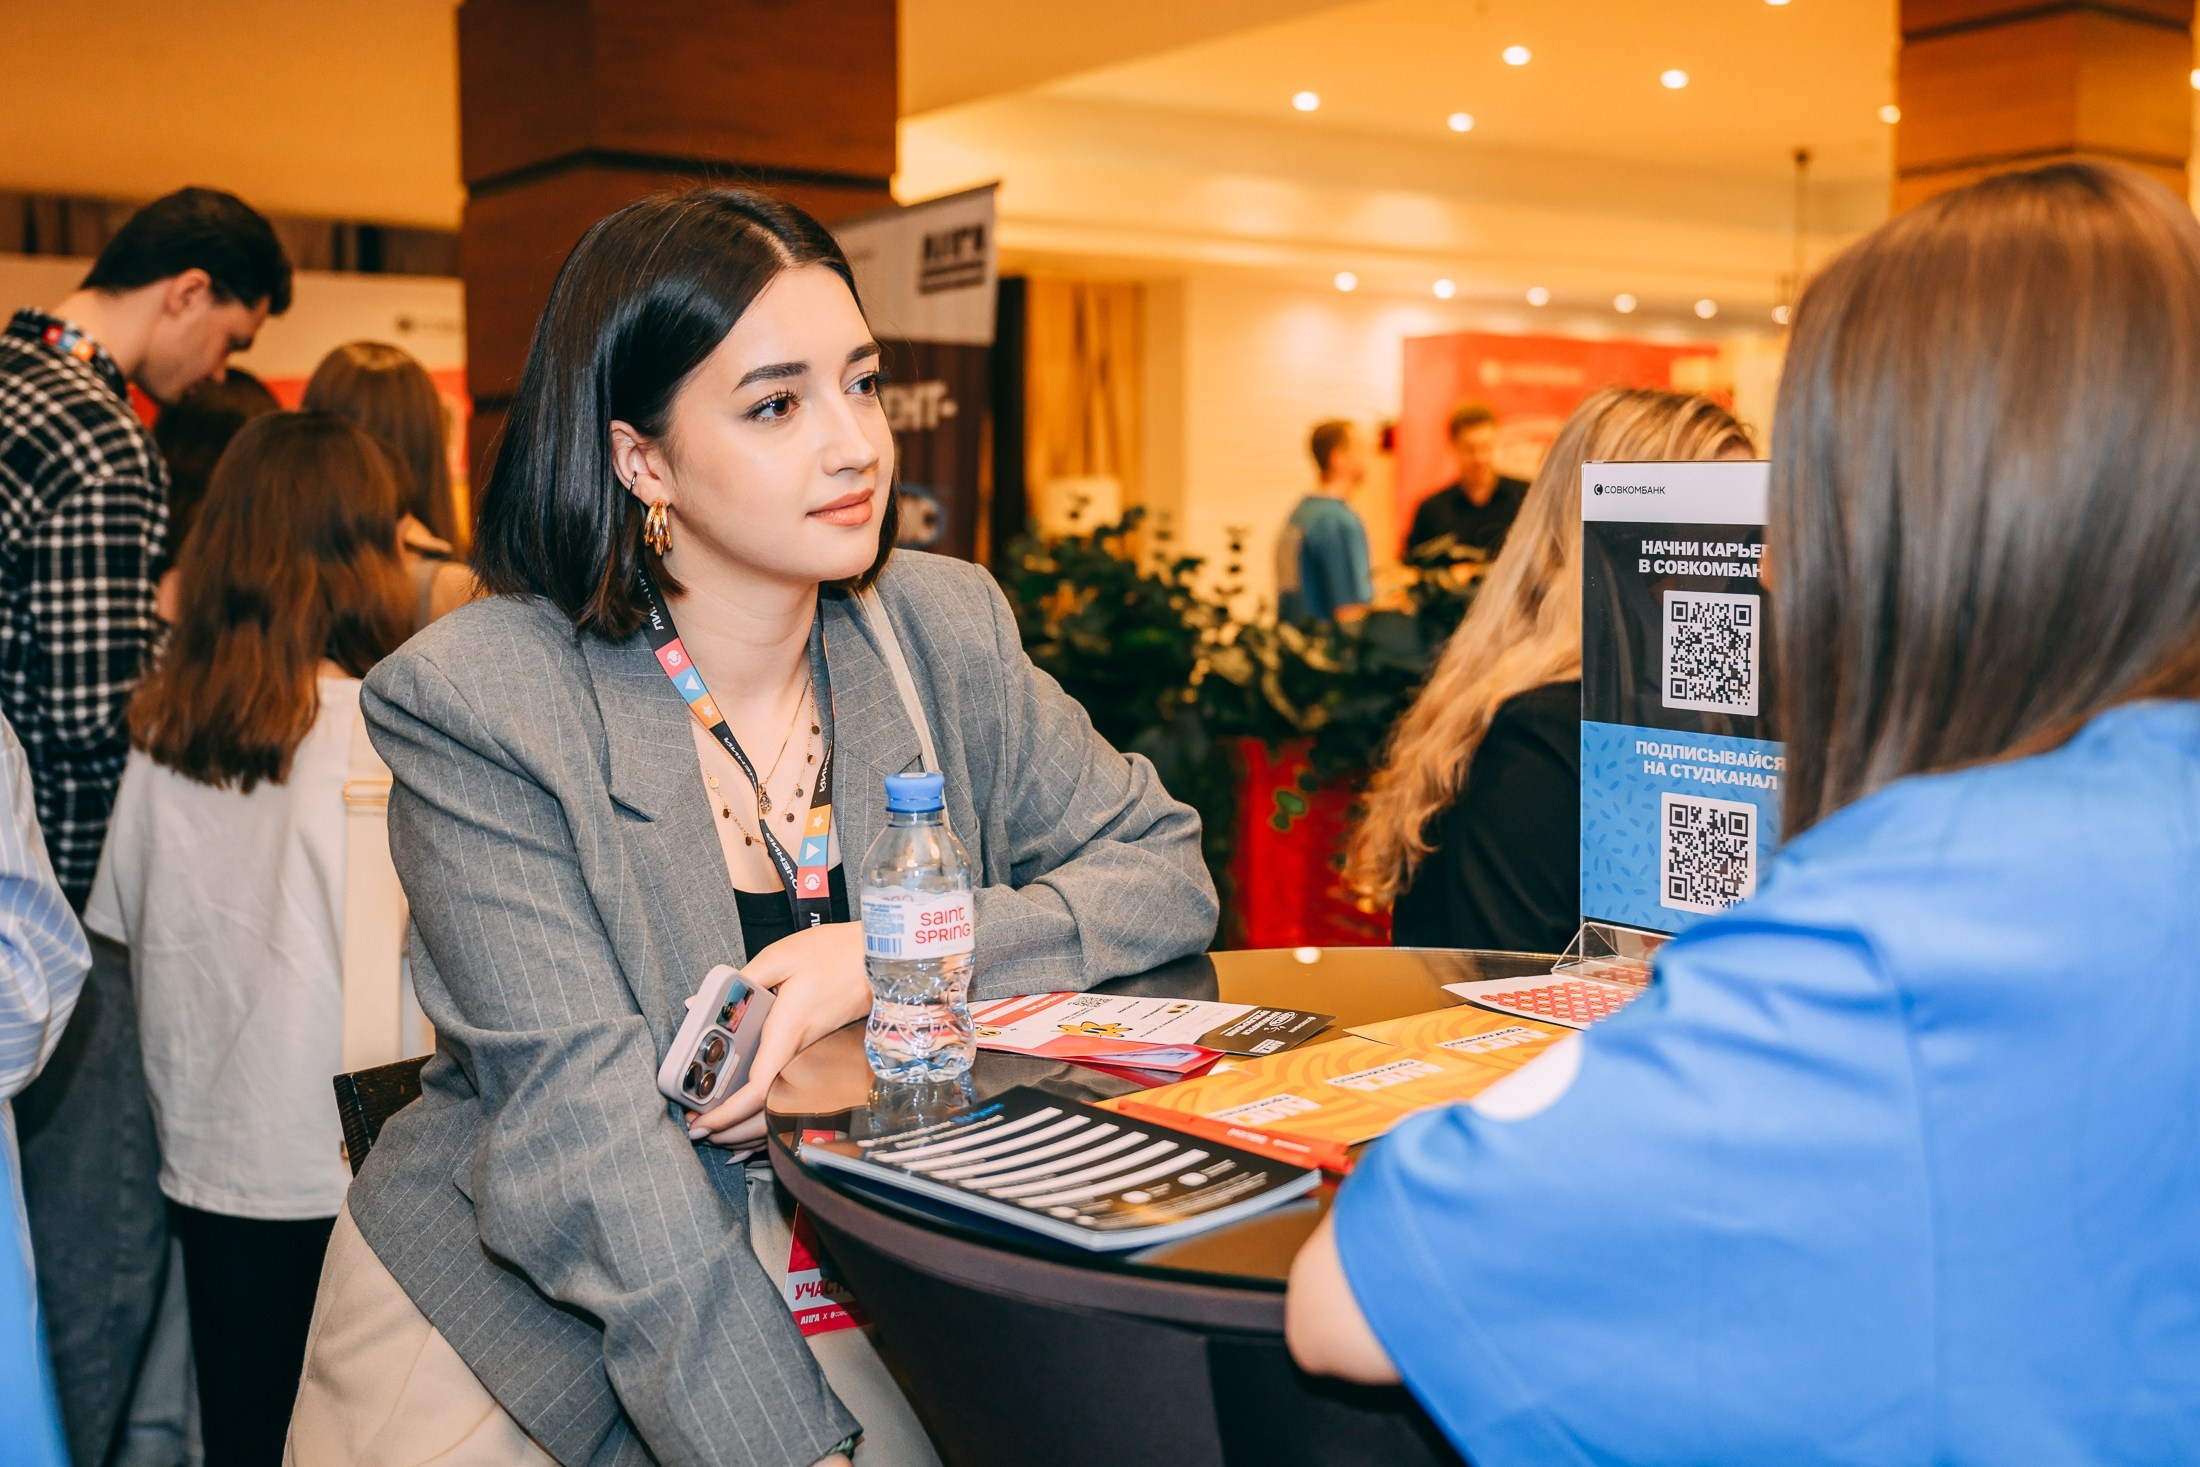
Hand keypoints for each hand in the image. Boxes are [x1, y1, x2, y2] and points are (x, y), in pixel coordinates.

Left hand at [685, 922, 868, 1146]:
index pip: (758, 1089)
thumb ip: (739, 981)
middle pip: (769, 1113)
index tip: (702, 1123)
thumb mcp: (780, 957)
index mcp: (789, 1030)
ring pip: (782, 1111)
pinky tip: (752, 1126)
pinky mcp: (818, 1055)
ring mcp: (813, 1058)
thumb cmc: (836, 953)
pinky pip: (793, 1099)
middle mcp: (802, 1053)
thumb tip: (698, 1005)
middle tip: (698, 1131)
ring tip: (718, 1132)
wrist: (882, 957)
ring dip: (749, 1130)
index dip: (729, 1113)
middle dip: (731, 1131)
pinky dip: (770, 1118)